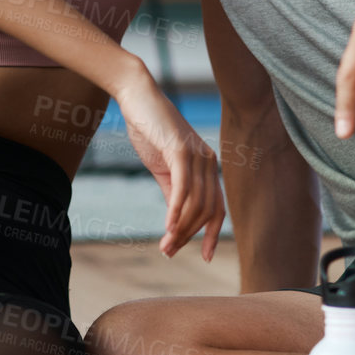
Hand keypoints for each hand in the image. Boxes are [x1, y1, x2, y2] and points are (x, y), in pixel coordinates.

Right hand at [113, 71, 226, 259]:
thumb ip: (173, 190)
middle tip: (168, 252)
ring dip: (180, 229)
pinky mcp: (180, 151)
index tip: (204, 257)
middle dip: (190, 236)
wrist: (137, 97)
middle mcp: (209, 161)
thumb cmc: (149, 129)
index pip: (217, 208)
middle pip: (207, 210)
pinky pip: (183, 188)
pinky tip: (168, 227)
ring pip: (195, 203)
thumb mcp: (163, 166)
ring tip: (164, 246)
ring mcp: (197, 155)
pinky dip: (176, 211)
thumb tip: (176, 220)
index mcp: (207, 166)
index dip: (212, 234)